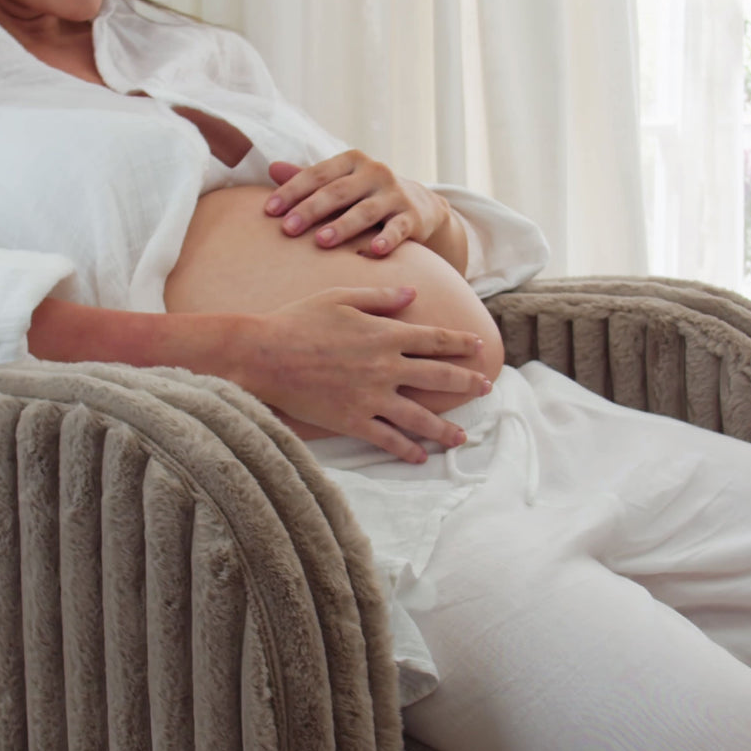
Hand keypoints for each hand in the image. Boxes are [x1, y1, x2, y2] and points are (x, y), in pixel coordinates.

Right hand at [238, 285, 490, 462]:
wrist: (264, 354)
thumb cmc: (298, 320)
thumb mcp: (340, 297)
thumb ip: (380, 296)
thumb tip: (412, 293)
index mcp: (386, 334)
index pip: (436, 339)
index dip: (461, 343)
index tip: (480, 347)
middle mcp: (386, 367)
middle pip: (439, 376)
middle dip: (467, 382)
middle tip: (486, 388)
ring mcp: (372, 397)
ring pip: (421, 416)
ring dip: (445, 428)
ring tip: (461, 437)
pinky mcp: (353, 420)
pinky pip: (388, 439)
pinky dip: (407, 450)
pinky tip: (419, 457)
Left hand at [265, 152, 451, 257]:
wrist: (419, 204)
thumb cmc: (365, 194)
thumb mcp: (340, 181)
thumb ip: (308, 177)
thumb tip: (272, 168)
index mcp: (352, 161)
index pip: (317, 174)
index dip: (292, 191)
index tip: (269, 210)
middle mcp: (374, 173)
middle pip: (337, 192)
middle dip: (311, 210)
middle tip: (287, 229)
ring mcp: (395, 194)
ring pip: (365, 211)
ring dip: (343, 226)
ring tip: (321, 241)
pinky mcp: (412, 217)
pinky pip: (398, 229)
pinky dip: (387, 239)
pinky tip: (374, 251)